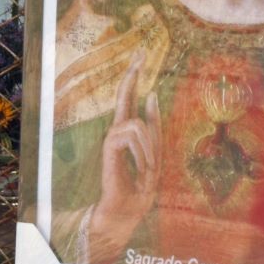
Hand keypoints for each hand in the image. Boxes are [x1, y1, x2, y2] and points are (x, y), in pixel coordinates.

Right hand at [87, 53, 161, 263]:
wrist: (125, 211)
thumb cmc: (139, 188)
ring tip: (149, 169)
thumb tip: (153, 94)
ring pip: (139, 124)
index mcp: (129, 130)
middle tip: (140, 52)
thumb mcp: (154, 155)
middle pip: (124, 94)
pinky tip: (142, 170)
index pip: (131, 98)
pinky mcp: (109, 148)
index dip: (135, 77)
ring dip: (150, 148)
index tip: (140, 56)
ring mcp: (112, 138)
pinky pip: (132, 137)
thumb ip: (154, 127)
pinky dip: (143, 154)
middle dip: (132, 73)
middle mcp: (118, 129)